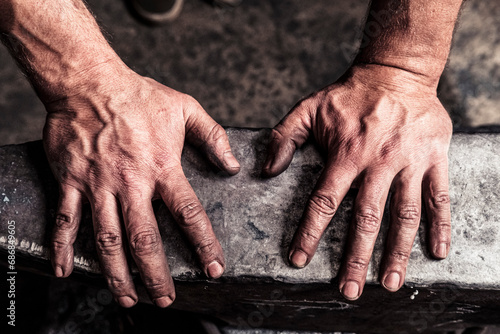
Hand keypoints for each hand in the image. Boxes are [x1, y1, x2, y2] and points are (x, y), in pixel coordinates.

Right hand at [44, 61, 239, 306]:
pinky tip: (65, 271)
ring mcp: (99, 184)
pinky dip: (63, 248)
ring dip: (117, 273)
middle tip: (164, 299)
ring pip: (108, 239)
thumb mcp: (186, 108)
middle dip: (156, 274)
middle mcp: (131, 183)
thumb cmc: (139, 95)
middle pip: (145, 239)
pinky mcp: (71, 182)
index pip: (189, 214)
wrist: (89, 81)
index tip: (213, 269)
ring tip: (127, 299)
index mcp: (163, 167)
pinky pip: (66, 220)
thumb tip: (232, 166)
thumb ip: (213, 137)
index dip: (204, 244)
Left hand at [262, 64, 451, 299]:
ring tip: (391, 283)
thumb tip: (266, 169)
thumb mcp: (308, 108)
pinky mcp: (433, 159)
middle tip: (349, 290)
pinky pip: (438, 198)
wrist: (395, 72)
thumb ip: (284, 137)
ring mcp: (408, 163)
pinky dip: (440, 226)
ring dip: (397, 252)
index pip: (324, 202)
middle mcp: (377, 163)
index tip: (299, 259)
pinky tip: (437, 252)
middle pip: (365, 219)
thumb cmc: (349, 93)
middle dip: (356, 258)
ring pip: (404, 215)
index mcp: (345, 154)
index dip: (310, 233)